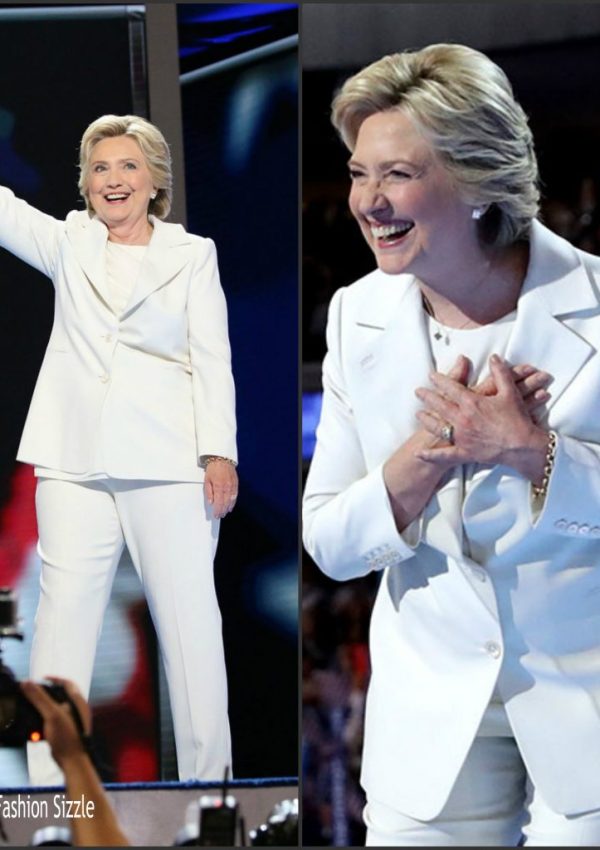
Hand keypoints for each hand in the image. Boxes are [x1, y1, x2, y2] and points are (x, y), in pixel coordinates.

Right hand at [21, 677, 90, 768]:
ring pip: (59, 708)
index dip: (55, 679)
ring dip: (46, 708)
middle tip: (36, 694)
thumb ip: (40, 698)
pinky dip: (48, 720)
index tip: (42, 678)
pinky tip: (39, 725)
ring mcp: (75, 720)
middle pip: (62, 695)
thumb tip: (26, 682)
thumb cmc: (67, 737)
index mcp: (78, 701)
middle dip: (48, 694)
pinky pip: (57, 720)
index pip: (67, 683)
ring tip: (35, 710)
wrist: (73, 761)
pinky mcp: (70, 730)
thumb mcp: (51, 714)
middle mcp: (79, 709)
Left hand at [204, 460, 237, 518]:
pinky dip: (233, 502)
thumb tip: (211, 502)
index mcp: (218, 487)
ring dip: (228, 508)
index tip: (216, 515)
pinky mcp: (236, 483)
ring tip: (225, 512)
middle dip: (222, 510)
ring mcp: (232, 485)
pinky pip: (235, 495)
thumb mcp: (207, 480)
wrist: (222, 459)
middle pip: (226, 503)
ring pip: (231, 500)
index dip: (218, 510)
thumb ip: (209, 492)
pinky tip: (231, 505)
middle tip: (220, 516)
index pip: (219, 502)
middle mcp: (227, 487)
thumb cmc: (213, 469)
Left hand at [414, 354, 548, 480]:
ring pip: (438, 427)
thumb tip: (494, 357)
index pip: (451, 388)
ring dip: (426, 420)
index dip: (440, 380)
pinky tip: (419, 453)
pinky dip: (431, 455)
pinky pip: (444, 455)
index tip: (431, 376)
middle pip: (439, 405)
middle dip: (427, 397)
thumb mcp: (510, 392)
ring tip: (418, 414)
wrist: (523, 446)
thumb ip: (500, 373)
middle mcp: (463, 419)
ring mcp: (462, 437)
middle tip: (418, 391)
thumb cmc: (517, 419)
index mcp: (472, 403)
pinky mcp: (465, 452)